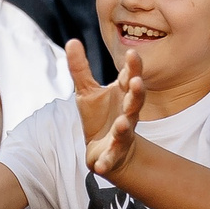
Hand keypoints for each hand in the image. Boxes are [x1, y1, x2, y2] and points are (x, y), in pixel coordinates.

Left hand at [68, 41, 145, 177]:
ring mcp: (121, 135)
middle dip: (137, 93)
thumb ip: (80, 68)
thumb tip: (72, 41)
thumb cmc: (100, 116)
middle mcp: (127, 113)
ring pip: (126, 129)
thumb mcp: (87, 91)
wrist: (106, 150)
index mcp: (123, 96)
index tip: (132, 53)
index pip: (130, 78)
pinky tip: (100, 167)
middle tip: (136, 82)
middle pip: (135, 102)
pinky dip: (106, 163)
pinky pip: (110, 159)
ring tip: (122, 123)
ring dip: (125, 126)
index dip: (133, 67)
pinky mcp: (112, 154)